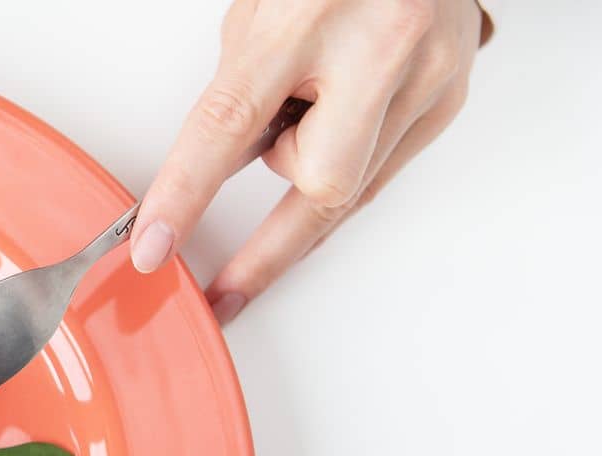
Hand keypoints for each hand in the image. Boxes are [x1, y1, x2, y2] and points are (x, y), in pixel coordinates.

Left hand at [131, 0, 486, 322]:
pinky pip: (380, 177)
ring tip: (305, 114)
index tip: (154, 247)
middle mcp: (379, 46)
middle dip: (272, 225)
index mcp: (310, 17)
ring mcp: (426, 76)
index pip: (228, 125)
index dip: (184, 196)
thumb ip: (238, 94)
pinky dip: (343, 173)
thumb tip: (219, 172)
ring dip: (310, 176)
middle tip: (229, 282)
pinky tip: (330, 140)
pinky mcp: (446, 100)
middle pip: (318, 180)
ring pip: (351, 188)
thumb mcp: (261, 13)